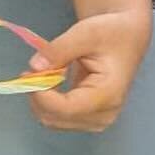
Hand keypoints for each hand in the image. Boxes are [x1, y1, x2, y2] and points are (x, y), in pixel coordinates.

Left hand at [28, 10, 150, 132]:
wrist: (126, 36)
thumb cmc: (110, 33)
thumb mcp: (84, 33)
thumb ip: (58, 50)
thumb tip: (34, 67)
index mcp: (108, 95)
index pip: (66, 109)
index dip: (41, 94)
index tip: (27, 73)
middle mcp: (104, 115)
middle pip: (56, 119)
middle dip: (38, 95)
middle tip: (32, 70)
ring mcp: (96, 119)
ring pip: (53, 121)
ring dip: (40, 98)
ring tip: (44, 71)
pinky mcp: (88, 116)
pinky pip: (57, 116)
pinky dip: (46, 100)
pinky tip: (49, 80)